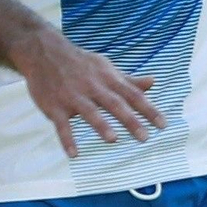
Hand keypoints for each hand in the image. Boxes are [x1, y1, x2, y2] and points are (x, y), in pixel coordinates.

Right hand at [12, 25, 165, 157]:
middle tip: (145, 137)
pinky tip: (74, 154)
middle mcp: (92, 87)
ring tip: (113, 140)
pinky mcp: (54, 106)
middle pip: (114, 104)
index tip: (163, 125)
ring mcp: (72, 96)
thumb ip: (128, 80)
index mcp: (108, 79)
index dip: (148, 109)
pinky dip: (67, 139)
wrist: (43, 52)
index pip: (132, 95)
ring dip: (100, 125)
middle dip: (130, 120)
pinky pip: (61, 125)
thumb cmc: (80, 64)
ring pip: (89, 112)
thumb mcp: (105, 68)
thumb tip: (153, 82)